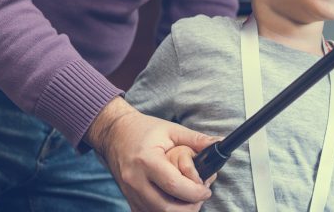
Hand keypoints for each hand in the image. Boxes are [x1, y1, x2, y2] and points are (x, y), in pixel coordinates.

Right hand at [85, 97, 216, 211]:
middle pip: (165, 207)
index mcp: (147, 160)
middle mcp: (135, 180)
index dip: (194, 192)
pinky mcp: (129, 199)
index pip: (174, 185)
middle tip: (200, 197)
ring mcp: (130, 192)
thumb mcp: (171, 129)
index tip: (206, 190)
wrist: (115, 134)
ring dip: (177, 211)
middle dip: (189, 207)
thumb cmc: (144, 130)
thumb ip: (195, 139)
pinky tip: (174, 201)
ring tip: (189, 199)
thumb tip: (218, 143)